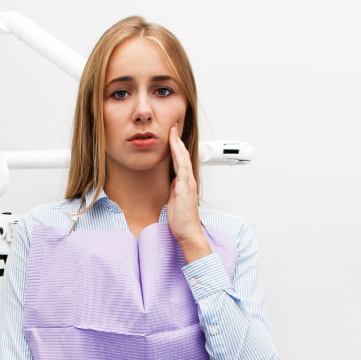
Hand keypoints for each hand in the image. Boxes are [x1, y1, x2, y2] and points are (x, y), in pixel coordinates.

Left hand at [167, 125, 210, 262]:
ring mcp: (188, 183)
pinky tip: (176, 148)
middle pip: (183, 155)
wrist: (188, 232)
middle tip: (172, 127)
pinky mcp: (185, 188)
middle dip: (177, 140)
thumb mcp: (175, 200)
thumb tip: (172, 182)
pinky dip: (179, 156)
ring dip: (178, 144)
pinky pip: (182, 168)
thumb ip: (175, 190)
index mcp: (185, 183)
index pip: (181, 161)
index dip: (176, 147)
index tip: (171, 136)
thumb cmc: (182, 221)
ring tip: (173, 132)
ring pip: (183, 158)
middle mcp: (189, 180)